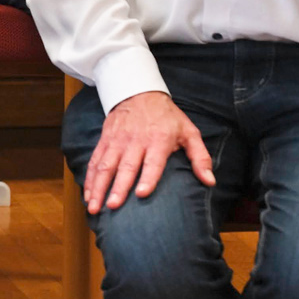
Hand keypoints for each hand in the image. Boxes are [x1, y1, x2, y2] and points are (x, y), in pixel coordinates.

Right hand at [84, 90, 215, 213]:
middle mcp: (135, 141)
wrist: (138, 92)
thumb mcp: (189, 132)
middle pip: (125, 167)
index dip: (147, 178)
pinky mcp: (105, 140)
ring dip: (98, 187)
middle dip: (117, 187)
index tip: (141, 194)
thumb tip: (210, 181)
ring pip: (105, 166)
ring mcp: (117, 141)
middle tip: (112, 206)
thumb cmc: (167, 117)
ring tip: (94, 207)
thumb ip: (200, 157)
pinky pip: (95, 161)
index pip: (152, 162)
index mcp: (158, 140)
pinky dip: (89, 178)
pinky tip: (87, 195)